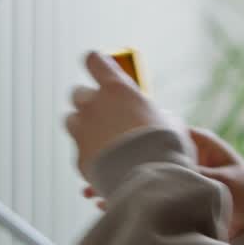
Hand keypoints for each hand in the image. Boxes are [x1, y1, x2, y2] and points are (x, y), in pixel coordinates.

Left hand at [64, 51, 197, 184]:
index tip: (100, 68)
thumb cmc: (168, 149)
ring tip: (105, 140)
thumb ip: (156, 114)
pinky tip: (109, 164)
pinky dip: (90, 155)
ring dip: (84, 126)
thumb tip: (157, 118)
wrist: (150, 183)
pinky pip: (80, 151)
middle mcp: (94, 106)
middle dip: (90, 102)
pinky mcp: (79, 158)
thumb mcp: (171, 123)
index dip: (97, 63)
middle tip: (107, 114)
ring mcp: (82, 132)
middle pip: (78, 93)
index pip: (94, 60)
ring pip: (72, 120)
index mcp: (117, 89)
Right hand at [81, 124, 243, 240]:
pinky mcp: (172, 196)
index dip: (134, 141)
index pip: (157, 136)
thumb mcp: (225, 180)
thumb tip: (175, 174)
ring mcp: (174, 177)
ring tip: (89, 190)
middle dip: (118, 163)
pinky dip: (127, 198)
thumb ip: (199, 176)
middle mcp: (180, 157)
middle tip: (91, 169)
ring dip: (117, 182)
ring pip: (139, 176)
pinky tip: (105, 205)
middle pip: (141, 156)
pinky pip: (144, 195)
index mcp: (194, 142)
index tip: (114, 148)